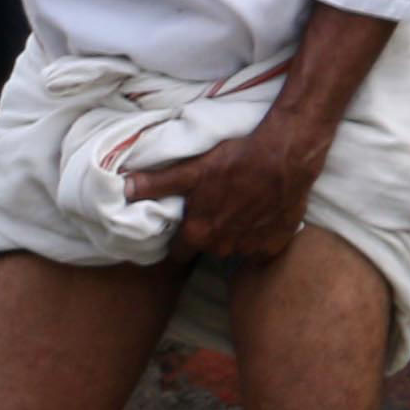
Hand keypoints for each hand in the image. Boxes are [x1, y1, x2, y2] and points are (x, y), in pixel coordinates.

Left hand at [120, 112, 331, 262]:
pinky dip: (259, 236)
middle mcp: (223, 246)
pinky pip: (261, 247)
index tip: (181, 228)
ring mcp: (252, 247)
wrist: (285, 156)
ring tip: (238, 209)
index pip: (178, 253)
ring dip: (234, 235)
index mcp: (199, 233)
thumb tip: (124, 189)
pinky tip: (260, 216)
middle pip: (207, 249)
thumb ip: (157, 184)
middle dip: (207, 234)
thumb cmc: (235, 160)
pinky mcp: (277, 242)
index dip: (177, 241)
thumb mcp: (192, 170)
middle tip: (214, 210)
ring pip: (234, 248)